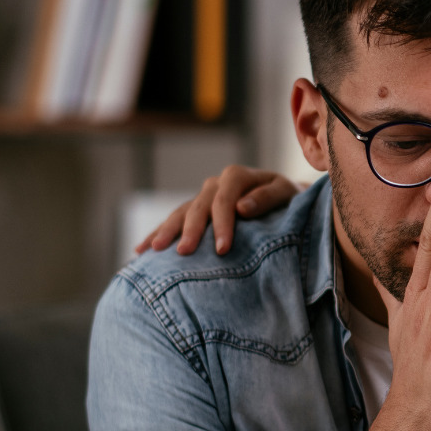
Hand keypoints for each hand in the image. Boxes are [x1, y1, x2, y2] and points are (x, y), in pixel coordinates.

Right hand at [134, 165, 303, 255]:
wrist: (285, 197)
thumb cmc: (289, 198)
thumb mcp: (286, 193)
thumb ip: (267, 198)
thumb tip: (242, 208)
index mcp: (237, 177)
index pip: (224, 201)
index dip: (222, 225)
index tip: (223, 249)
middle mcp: (216, 184)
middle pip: (198, 207)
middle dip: (190, 231)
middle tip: (183, 253)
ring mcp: (203, 197)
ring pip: (180, 213)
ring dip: (166, 232)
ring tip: (153, 251)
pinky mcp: (196, 210)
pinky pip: (174, 221)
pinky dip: (158, 234)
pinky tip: (141, 251)